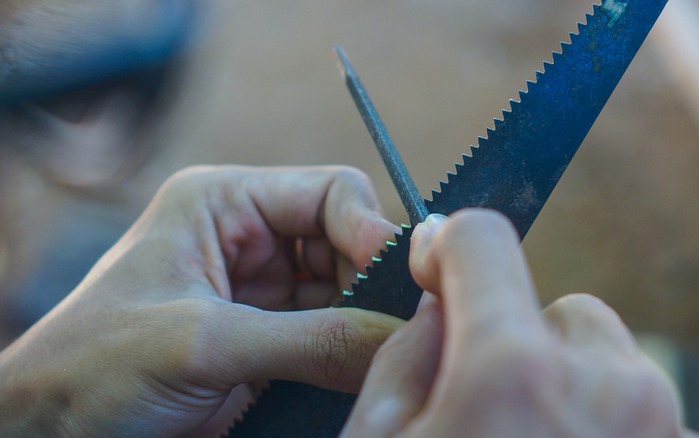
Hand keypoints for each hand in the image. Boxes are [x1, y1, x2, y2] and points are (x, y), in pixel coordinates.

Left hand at [0, 166, 402, 436]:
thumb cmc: (92, 368)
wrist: (49, 436)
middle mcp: (251, 241)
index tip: (406, 280)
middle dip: (376, 284)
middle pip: (349, 245)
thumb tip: (402, 338)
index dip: (372, 231)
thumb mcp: (203, 342)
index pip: (331, 193)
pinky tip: (366, 375)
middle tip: (406, 328)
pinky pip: (334, 341)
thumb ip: (310, 338)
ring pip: (350, 296)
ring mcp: (264, 296)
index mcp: (226, 203)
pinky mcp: (270, 345)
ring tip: (388, 357)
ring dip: (369, 324)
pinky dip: (355, 357)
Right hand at [343, 209, 688, 436]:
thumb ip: (402, 355)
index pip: (483, 238)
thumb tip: (438, 308)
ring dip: (566, 384)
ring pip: (607, 360)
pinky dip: (603, 423)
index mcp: (512, 372)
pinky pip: (639, 410)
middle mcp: (608, 387)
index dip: (446, 246)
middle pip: (560, 310)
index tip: (433, 270)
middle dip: (519, 340)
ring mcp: (660, 425)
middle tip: (486, 406)